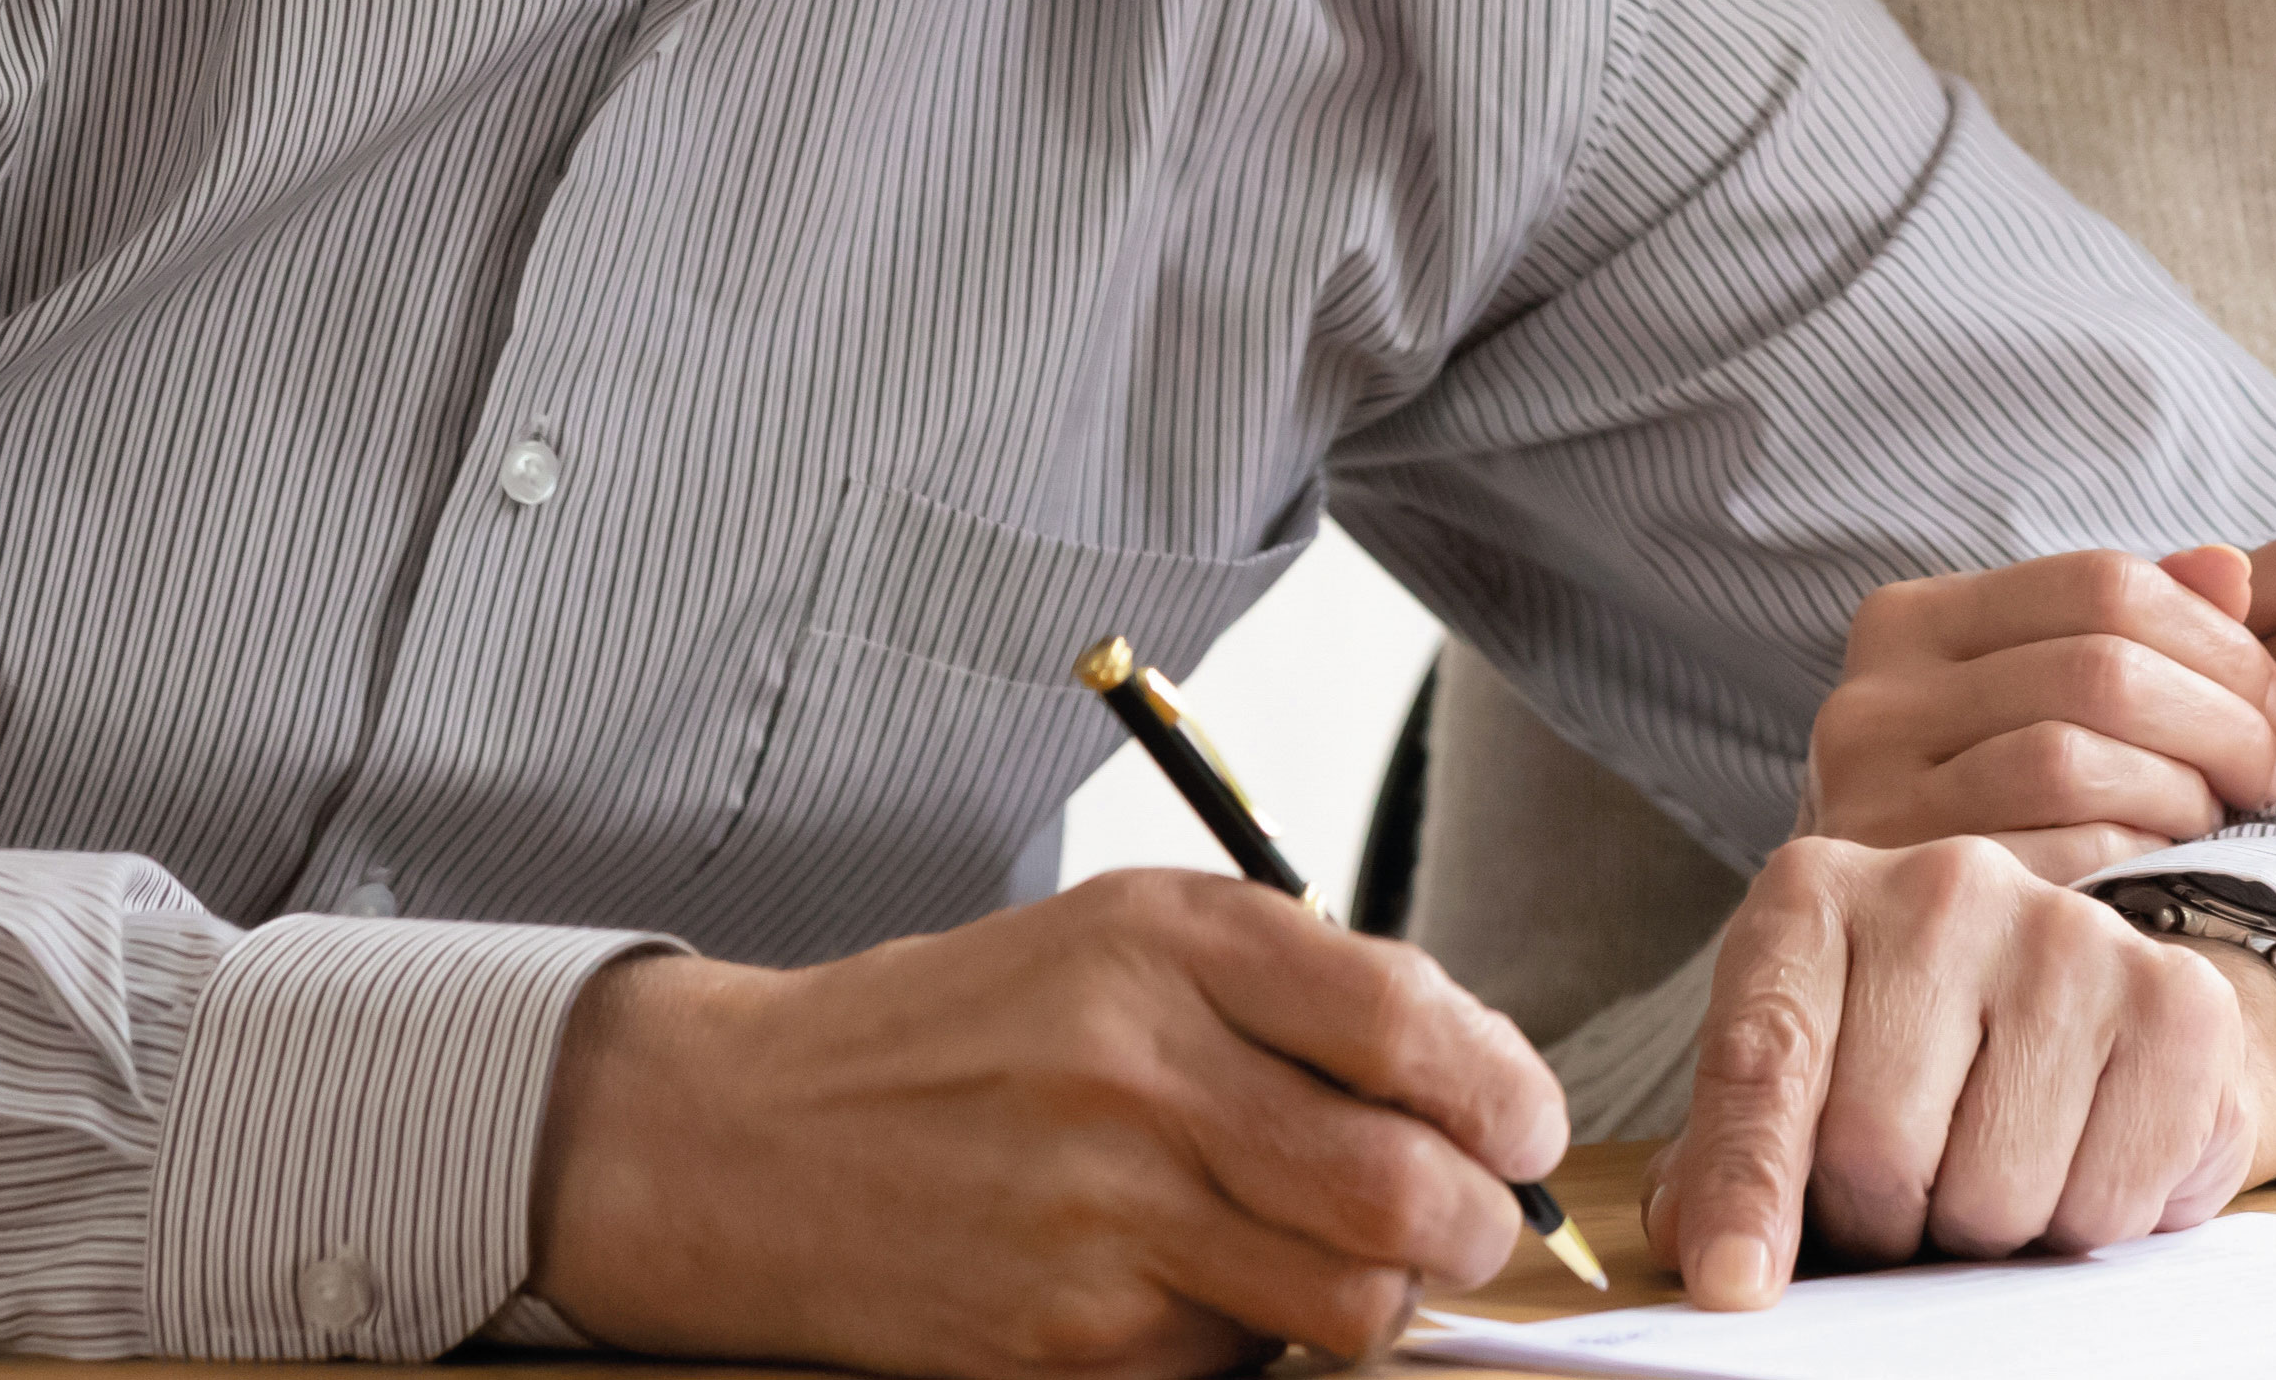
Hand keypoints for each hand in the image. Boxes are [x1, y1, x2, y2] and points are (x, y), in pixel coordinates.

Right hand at [525, 867, 1564, 1376]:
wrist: (750, 1140)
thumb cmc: (965, 1031)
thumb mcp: (1123, 937)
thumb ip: (1297, 984)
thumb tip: (1474, 1072)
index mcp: (1168, 945)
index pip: (1408, 1025)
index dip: (1505, 1092)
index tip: (1526, 1126)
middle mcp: (1139, 1073)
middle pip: (1403, 1187)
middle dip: (1480, 1222)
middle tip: (1479, 1221)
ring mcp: (1101, 1218)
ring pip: (1348, 1300)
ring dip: (1390, 1297)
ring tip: (1362, 1264)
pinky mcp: (1067, 1341)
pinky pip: (1240, 1360)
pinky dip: (1260, 1337)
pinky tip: (1210, 1285)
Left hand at [1641, 834, 2275, 1307]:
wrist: (2090, 997)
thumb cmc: (1919, 1052)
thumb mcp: (1805, 1079)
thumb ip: (1735, 1155)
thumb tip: (1713, 1256)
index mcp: (1819, 897)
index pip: (1763, 1062)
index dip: (1747, 1188)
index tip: (1738, 1282)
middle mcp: (1944, 885)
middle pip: (1876, 1149)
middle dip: (1885, 1222)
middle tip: (1908, 1197)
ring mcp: (2070, 932)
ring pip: (1995, 1194)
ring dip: (1989, 1230)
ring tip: (1997, 1162)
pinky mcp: (2179, 1000)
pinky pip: (2106, 1200)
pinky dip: (2088, 1219)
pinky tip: (2081, 1152)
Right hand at [1804, 544, 2275, 879]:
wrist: (1885, 953)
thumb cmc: (1985, 803)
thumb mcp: (2034, 696)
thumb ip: (2126, 625)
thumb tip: (2228, 571)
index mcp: (1911, 622)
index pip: (2102, 582)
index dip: (2218, 639)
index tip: (2273, 702)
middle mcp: (1873, 700)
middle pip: (2100, 669)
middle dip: (2221, 719)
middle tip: (2270, 767)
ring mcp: (1874, 801)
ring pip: (2075, 759)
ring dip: (2184, 789)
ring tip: (2218, 814)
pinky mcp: (1910, 896)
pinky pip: (2058, 855)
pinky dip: (2139, 853)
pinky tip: (2167, 863)